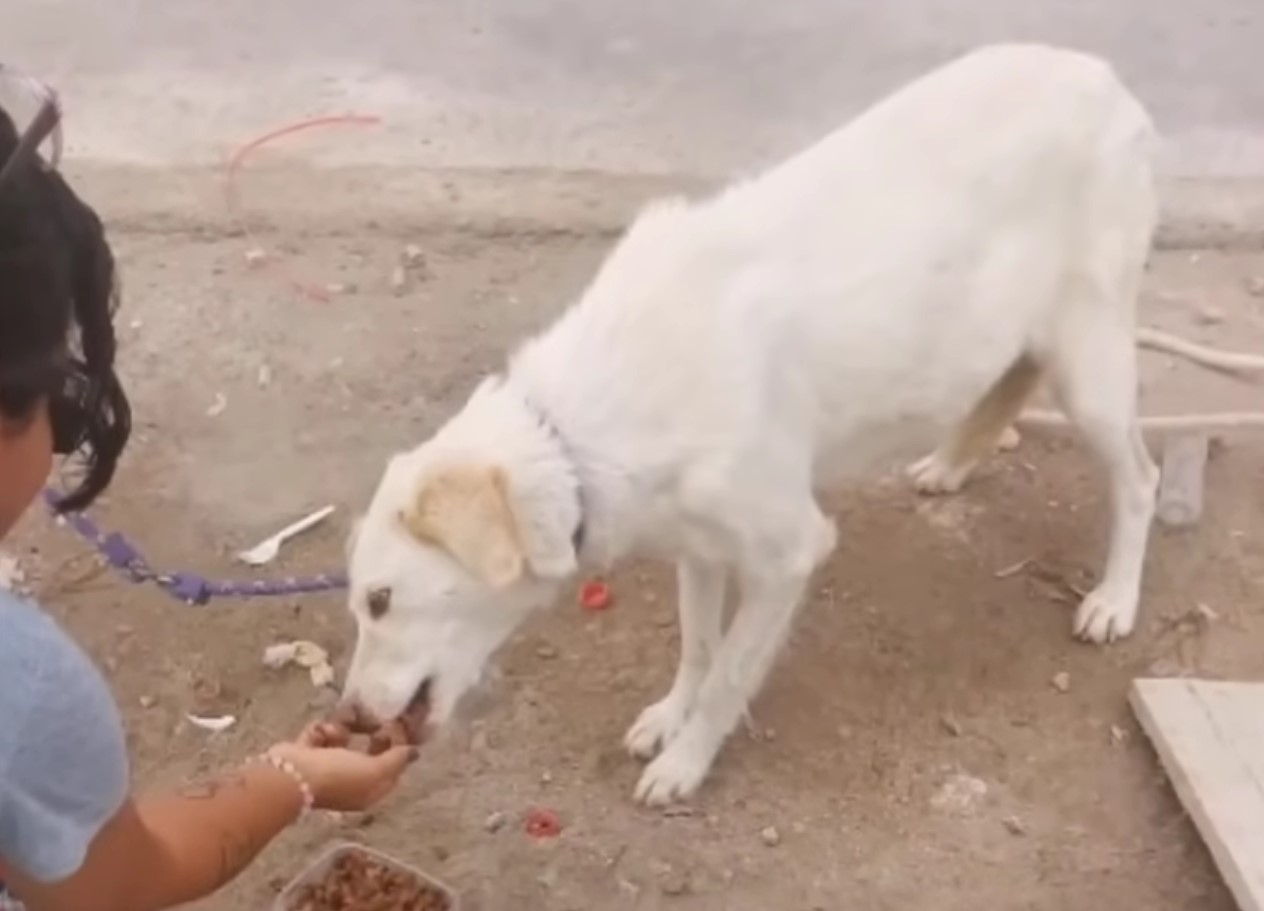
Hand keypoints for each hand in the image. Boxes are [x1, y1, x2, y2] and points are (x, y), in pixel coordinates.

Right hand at [267, 721, 417, 811]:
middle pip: (370, 751)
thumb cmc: (337, 776)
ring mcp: (327, 766)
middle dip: (372, 732)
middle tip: (374, 720)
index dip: (399, 745)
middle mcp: (349, 780)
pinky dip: (321, 731)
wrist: (289, 776)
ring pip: (344, 738)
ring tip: (336, 729)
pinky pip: (321, 734)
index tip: (399, 724)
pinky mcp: (307, 753)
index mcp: (369, 790)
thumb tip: (415, 753)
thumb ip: (397, 759)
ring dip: (342, 728)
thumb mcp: (375, 771)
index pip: (392, 766)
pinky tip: (319, 733)